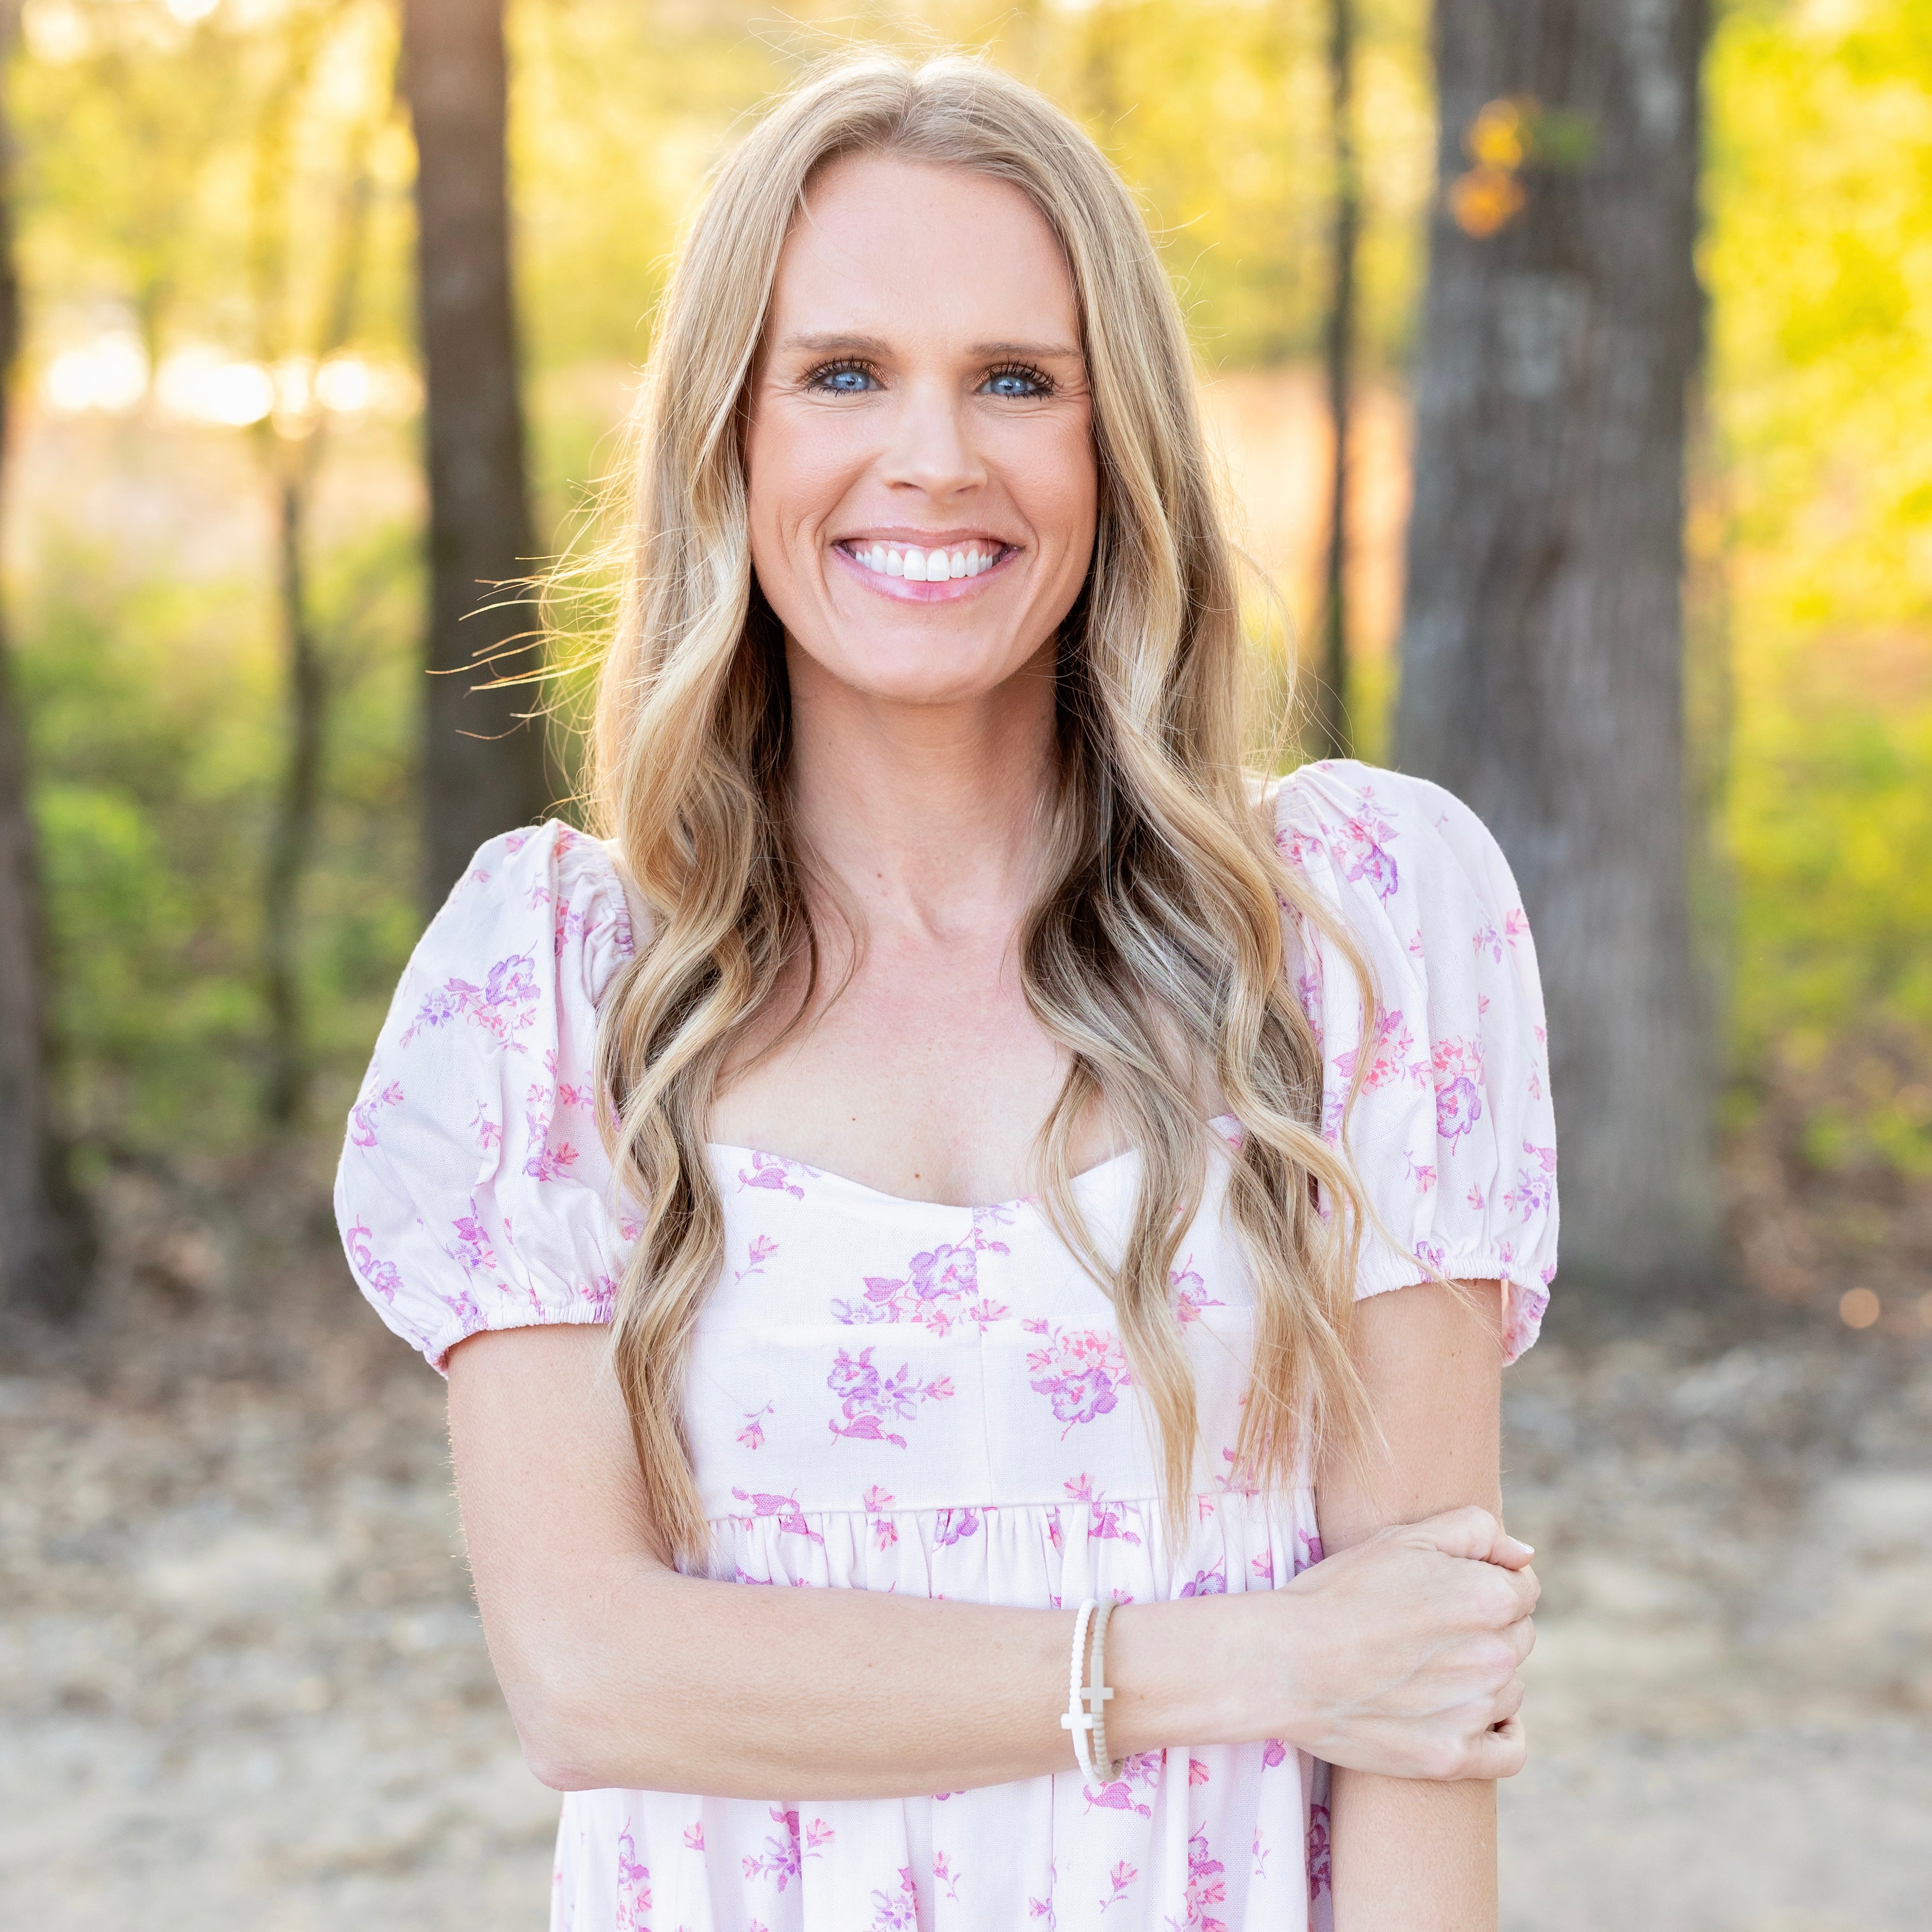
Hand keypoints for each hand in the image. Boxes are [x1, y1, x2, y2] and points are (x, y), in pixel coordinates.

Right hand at [1271, 1505, 1537, 1779]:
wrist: (1286, 1663)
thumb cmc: (1340, 1591)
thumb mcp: (1403, 1537)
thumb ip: (1476, 1530)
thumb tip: (1524, 1555)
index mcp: (1489, 1598)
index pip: (1523, 1589)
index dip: (1487, 1581)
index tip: (1448, 1589)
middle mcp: (1495, 1657)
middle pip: (1518, 1637)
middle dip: (1486, 1627)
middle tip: (1429, 1626)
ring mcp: (1476, 1711)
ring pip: (1510, 1688)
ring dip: (1484, 1677)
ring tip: (1427, 1667)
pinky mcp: (1453, 1757)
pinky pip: (1511, 1749)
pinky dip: (1502, 1732)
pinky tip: (1477, 1716)